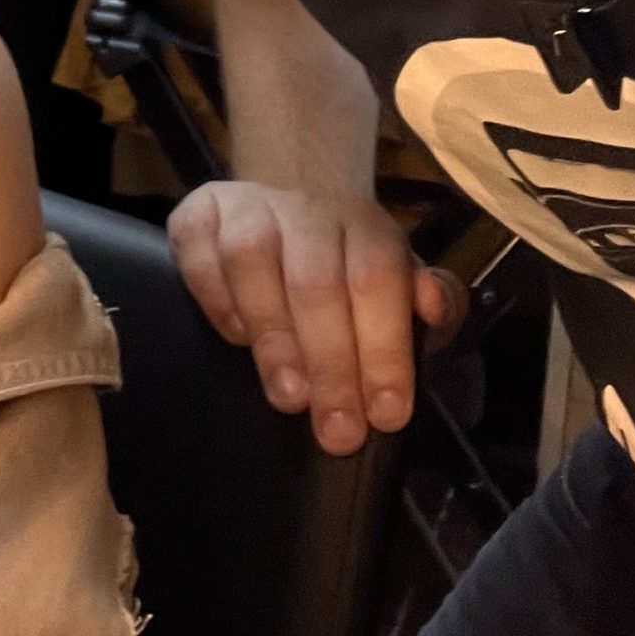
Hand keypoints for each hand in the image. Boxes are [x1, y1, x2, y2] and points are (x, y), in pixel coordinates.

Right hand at [166, 180, 465, 453]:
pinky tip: (237, 337)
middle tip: (336, 429)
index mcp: (366, 227)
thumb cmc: (351, 270)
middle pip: (316, 279)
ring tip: (288, 394)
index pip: (377, 280)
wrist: (289, 206)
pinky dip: (215, 296)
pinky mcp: (197, 213)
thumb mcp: (404, 290)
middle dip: (330, 361)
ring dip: (272, 333)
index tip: (385, 414)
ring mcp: (246, 207)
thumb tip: (432, 304)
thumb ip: (437, 303)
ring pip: (252, 258)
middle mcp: (306, 208)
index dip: (383, 349)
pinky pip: (198, 248)